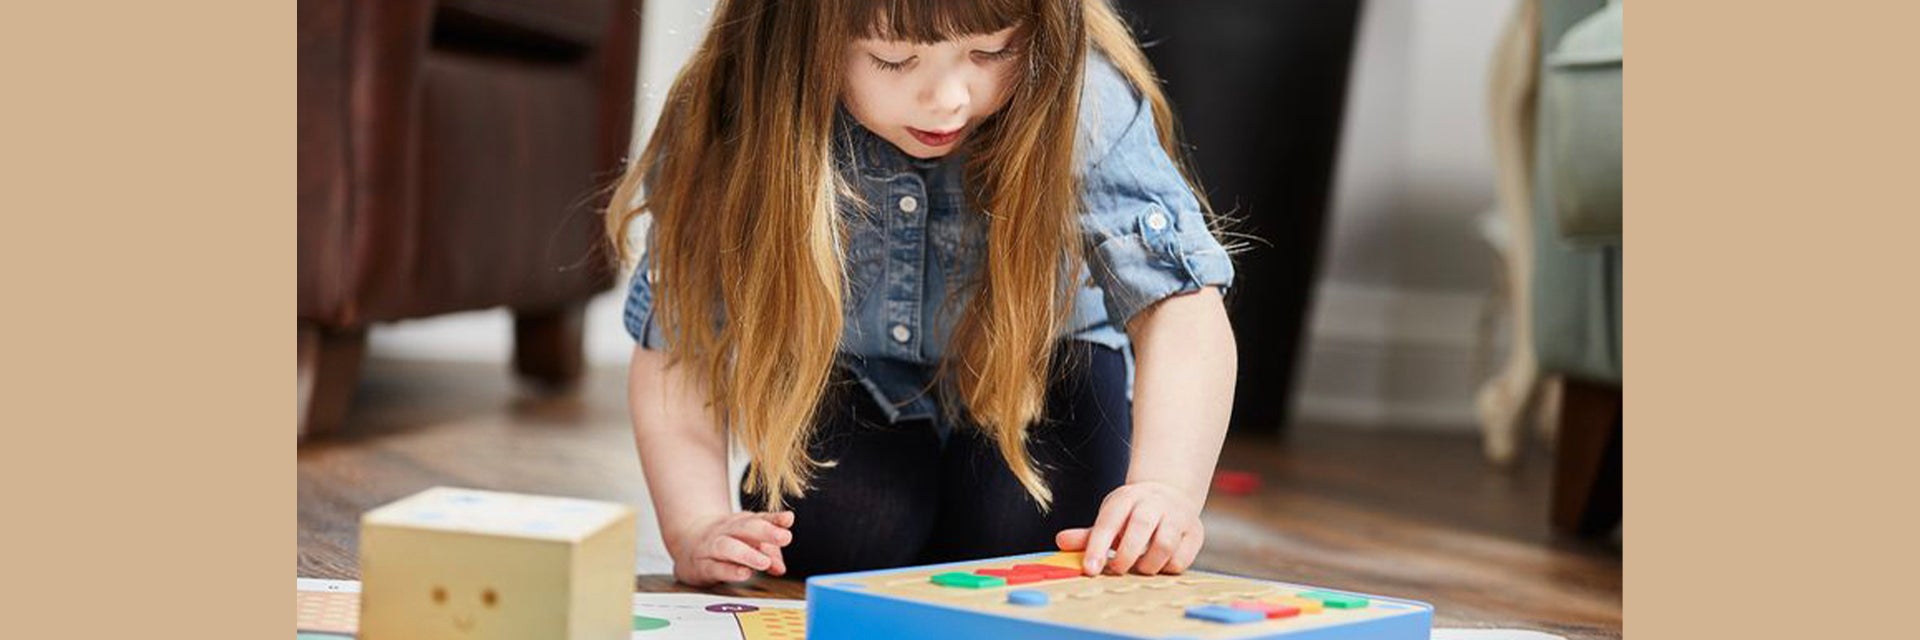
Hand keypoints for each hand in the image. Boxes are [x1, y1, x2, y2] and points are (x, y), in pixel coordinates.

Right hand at [667, 511, 793, 585]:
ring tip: (765, 562)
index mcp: (742, 522)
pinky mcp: (702, 566)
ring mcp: (713, 546)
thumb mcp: (749, 542)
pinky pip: (716, 567)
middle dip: (766, 532)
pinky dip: (730, 571)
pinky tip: (744, 573)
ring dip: (748, 554)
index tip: (788, 519)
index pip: (760, 518)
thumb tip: (781, 568)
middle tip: (785, 537)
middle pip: (746, 528)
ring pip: (728, 547)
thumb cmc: (724, 541)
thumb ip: (769, 553)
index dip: (775, 519)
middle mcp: (727, 531)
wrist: (687, 541)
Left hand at [1055, 481, 1203, 575]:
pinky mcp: (1195, 532)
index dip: (1097, 547)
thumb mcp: (1109, 518)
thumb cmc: (1132, 514)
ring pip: (1165, 544)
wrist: (1170, 493)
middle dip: (1126, 555)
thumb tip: (1060, 542)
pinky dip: (1167, 568)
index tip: (1089, 570)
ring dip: (1148, 564)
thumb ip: (1088, 535)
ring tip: (1139, 567)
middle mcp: (1154, 503)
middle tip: (1116, 570)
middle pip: (1141, 528)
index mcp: (1126, 499)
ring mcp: (1177, 516)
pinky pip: (1182, 558)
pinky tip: (1159, 565)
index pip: (1109, 521)